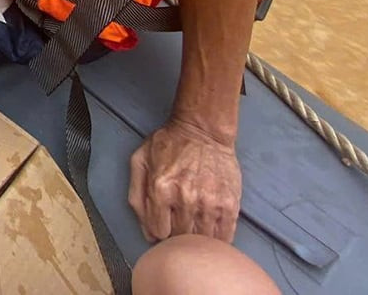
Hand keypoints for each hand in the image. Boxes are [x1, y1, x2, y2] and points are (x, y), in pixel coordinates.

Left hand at [128, 118, 241, 241]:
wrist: (203, 129)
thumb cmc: (169, 144)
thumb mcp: (140, 161)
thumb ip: (137, 198)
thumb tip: (148, 233)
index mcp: (160, 189)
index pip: (158, 231)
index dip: (159, 229)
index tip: (163, 222)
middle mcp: (185, 198)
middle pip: (180, 237)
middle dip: (176, 233)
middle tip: (178, 220)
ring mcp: (210, 202)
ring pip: (201, 239)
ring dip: (197, 237)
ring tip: (195, 222)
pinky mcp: (230, 204)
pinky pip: (224, 236)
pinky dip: (217, 239)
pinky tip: (211, 228)